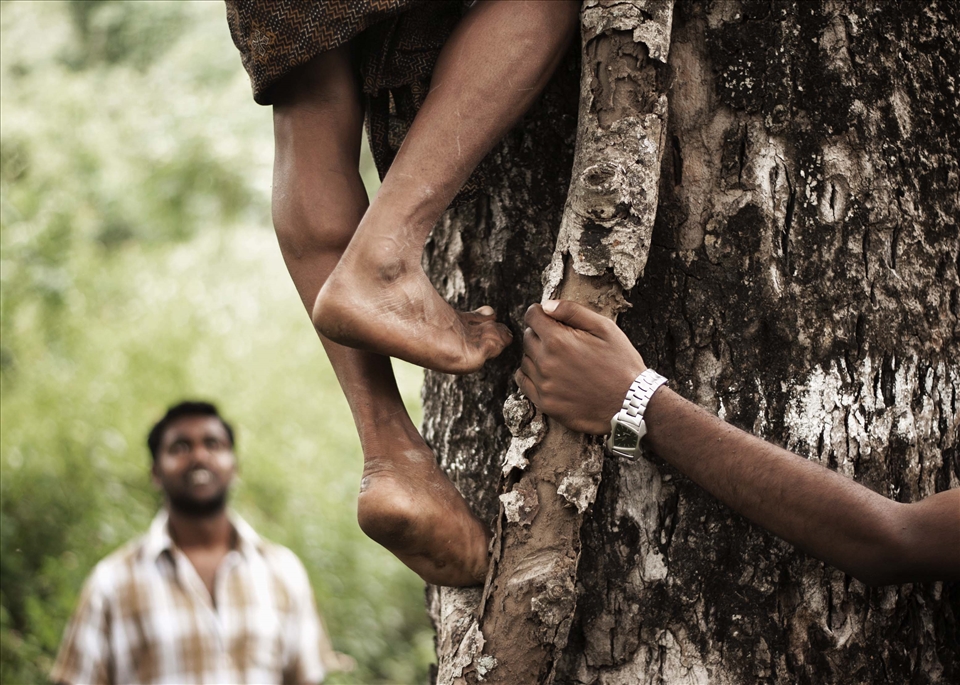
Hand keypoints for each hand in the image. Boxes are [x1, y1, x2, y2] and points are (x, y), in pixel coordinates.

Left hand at [515, 300, 646, 434]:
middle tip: (561, 341)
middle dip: (540, 334)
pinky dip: (531, 376)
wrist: (631, 403)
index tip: (549, 318)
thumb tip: (546, 306)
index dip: (540, 313)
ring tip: (560, 360)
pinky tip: (549, 375)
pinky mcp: (544, 403)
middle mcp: (545, 362)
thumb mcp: (604, 328)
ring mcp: (543, 385)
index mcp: (558, 340)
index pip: (532, 316)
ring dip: (536, 355)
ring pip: (526, 360)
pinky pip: (523, 382)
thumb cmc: (621, 363)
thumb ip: (572, 312)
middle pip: (528, 337)